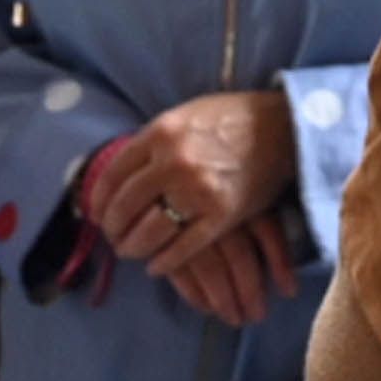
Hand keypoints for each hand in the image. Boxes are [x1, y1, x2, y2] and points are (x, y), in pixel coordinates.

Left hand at [85, 91, 301, 322]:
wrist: (284, 127)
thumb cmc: (232, 119)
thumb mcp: (185, 114)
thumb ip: (154, 140)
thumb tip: (124, 171)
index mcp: (160, 134)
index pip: (113, 175)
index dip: (99, 200)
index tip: (97, 214)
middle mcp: (174, 163)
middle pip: (125, 207)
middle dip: (113, 228)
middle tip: (112, 237)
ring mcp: (198, 191)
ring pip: (149, 232)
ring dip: (133, 248)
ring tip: (131, 251)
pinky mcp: (222, 215)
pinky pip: (183, 248)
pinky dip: (165, 262)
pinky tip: (156, 266)